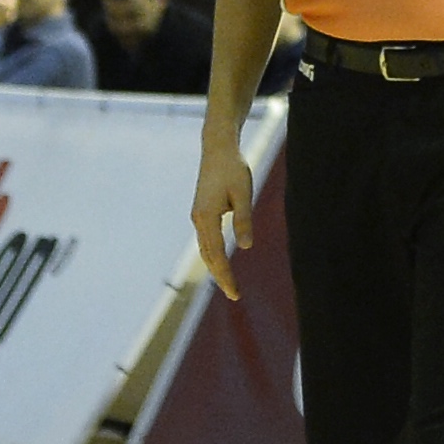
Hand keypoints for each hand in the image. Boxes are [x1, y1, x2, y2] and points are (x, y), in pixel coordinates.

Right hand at [191, 141, 256, 297]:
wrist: (217, 148)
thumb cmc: (233, 168)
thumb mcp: (243, 193)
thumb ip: (244, 219)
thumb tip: (246, 247)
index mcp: (207, 217)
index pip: (216, 255)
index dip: (225, 275)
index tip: (234, 293)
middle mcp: (198, 219)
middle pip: (208, 256)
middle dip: (220, 276)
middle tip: (234, 295)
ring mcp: (197, 216)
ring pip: (205, 249)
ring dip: (215, 267)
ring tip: (228, 283)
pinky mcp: (201, 212)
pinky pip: (206, 240)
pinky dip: (212, 254)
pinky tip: (220, 261)